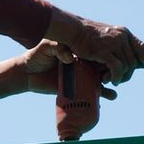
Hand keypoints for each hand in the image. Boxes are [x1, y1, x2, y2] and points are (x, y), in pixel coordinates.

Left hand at [0, 40, 116, 104]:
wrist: (27, 72)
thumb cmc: (36, 55)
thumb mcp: (45, 47)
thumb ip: (56, 48)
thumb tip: (70, 57)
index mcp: (81, 49)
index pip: (101, 50)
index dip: (110, 54)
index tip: (110, 60)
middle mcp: (85, 62)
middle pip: (108, 64)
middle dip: (115, 70)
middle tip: (108, 77)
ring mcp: (84, 75)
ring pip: (105, 78)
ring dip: (114, 82)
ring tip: (113, 87)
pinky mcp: (79, 88)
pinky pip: (97, 91)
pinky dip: (106, 93)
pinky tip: (111, 96)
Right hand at [47, 11, 143, 85]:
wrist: (73, 30)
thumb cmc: (87, 36)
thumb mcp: (107, 38)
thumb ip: (119, 45)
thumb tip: (133, 51)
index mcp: (123, 33)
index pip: (141, 47)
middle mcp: (121, 36)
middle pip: (133, 61)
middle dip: (128, 74)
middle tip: (119, 81)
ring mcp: (113, 43)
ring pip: (126, 66)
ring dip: (119, 77)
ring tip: (110, 80)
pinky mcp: (104, 51)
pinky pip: (117, 68)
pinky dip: (114, 76)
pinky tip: (108, 80)